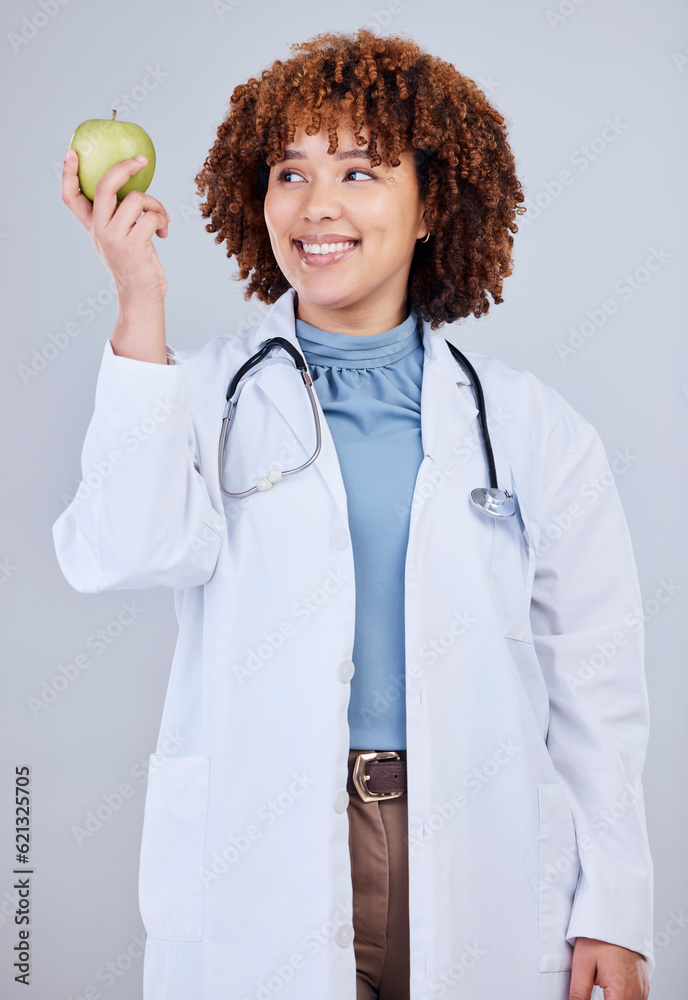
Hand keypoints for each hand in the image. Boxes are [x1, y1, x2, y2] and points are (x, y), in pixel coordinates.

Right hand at [61, 149, 169, 303]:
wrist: (140, 295)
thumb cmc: (134, 264)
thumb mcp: (118, 239)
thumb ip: (117, 217)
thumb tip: (132, 185)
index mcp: (92, 226)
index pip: (71, 197)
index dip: (68, 173)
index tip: (71, 152)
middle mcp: (99, 230)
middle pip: (103, 187)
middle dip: (123, 168)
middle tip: (141, 160)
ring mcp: (115, 237)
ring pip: (136, 199)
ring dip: (156, 204)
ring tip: (161, 219)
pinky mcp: (133, 245)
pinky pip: (152, 216)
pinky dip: (163, 220)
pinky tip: (164, 233)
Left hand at [570, 937, 648, 999]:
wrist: (615, 916)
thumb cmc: (599, 938)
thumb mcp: (582, 965)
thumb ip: (579, 994)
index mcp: (622, 992)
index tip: (585, 997)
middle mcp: (637, 994)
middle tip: (591, 987)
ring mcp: (642, 989)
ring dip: (612, 999)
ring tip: (601, 986)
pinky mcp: (643, 984)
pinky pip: (633, 999)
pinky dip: (621, 997)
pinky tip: (610, 990)